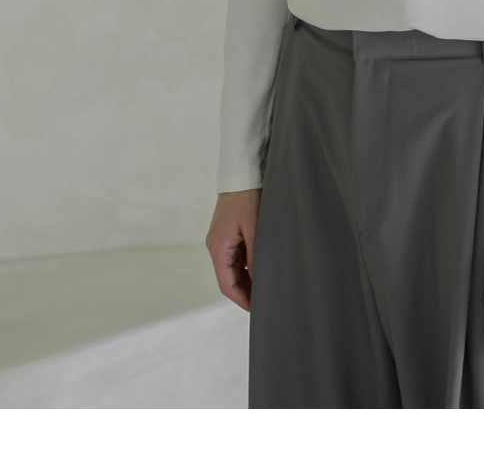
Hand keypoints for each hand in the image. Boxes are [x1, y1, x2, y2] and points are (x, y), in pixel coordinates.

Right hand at [205, 189, 261, 312]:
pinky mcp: (230, 233)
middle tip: (266, 300)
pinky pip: (238, 256)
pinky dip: (248, 266)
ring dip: (248, 279)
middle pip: (229, 278)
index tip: (256, 309)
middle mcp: (217, 246)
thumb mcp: (255, 229)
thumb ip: (256, 257)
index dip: (241, 299)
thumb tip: (260, 281)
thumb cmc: (247, 198)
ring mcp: (222, 239)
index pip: (226, 284)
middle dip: (246, 291)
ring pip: (234, 268)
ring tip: (267, 287)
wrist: (243, 173)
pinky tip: (262, 269)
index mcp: (218, 247)